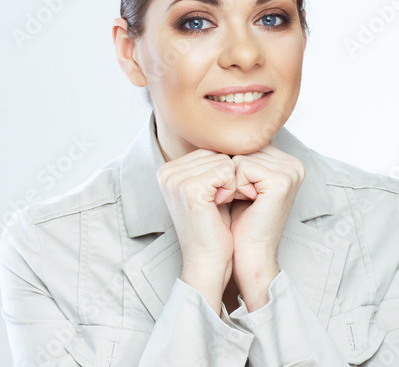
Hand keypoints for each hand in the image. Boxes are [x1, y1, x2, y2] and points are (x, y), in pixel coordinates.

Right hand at [156, 149, 239, 313]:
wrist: (208, 260)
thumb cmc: (213, 227)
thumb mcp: (208, 189)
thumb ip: (209, 164)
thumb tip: (231, 139)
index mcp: (167, 170)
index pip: (208, 150)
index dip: (222, 173)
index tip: (214, 197)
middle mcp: (167, 172)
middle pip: (215, 153)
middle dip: (226, 177)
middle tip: (217, 202)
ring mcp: (176, 179)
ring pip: (223, 160)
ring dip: (230, 184)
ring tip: (217, 204)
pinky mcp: (190, 188)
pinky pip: (226, 170)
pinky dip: (232, 188)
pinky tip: (220, 205)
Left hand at [228, 145, 305, 310]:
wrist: (249, 253)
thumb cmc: (242, 220)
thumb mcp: (243, 182)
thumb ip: (242, 156)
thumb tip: (221, 131)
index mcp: (287, 161)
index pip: (247, 144)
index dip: (233, 167)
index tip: (238, 191)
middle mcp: (293, 163)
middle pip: (243, 149)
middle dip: (232, 174)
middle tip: (239, 198)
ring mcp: (291, 171)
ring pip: (239, 157)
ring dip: (232, 181)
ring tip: (241, 200)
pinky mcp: (281, 181)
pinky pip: (241, 167)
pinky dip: (235, 186)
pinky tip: (244, 202)